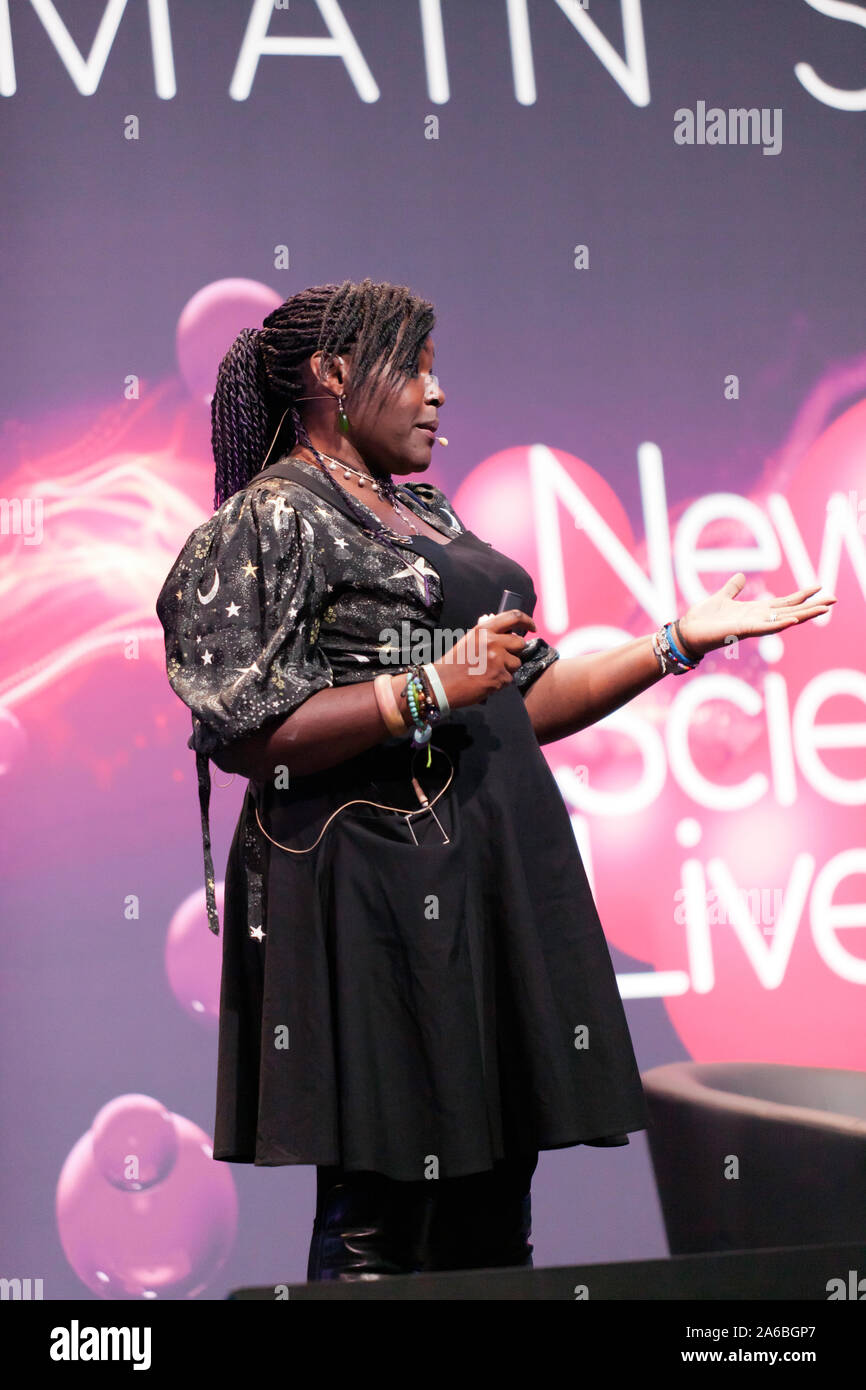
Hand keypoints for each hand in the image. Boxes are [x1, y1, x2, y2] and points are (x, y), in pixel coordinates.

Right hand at [432, 610, 536, 709]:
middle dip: (514, 652)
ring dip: (507, 669)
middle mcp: (492, 642)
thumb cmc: (453, 663)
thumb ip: (485, 632)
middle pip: (519, 643)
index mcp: (483, 630)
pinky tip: (486, 682)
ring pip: (516, 663)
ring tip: (488, 672)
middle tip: (501, 660)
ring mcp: (497, 659)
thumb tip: (495, 619)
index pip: (513, 617)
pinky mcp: (500, 677)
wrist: (442, 684)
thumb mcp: (468, 640)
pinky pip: (509, 679)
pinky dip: (500, 682)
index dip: (527, 621)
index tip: (532, 627)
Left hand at [677, 573, 836, 656]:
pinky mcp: (742, 631)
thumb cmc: (703, 618)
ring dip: (804, 614)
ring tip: (824, 609)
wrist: (687, 632)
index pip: (784, 602)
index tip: (820, 587)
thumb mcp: (721, 597)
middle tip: (834, 599)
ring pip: (784, 619)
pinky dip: (780, 623)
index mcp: (755, 611)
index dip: (802, 596)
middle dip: (812, 606)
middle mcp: (758, 619)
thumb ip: (733, 588)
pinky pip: (765, 627)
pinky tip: (795, 619)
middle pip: (791, 610)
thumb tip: (741, 576)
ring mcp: (752, 626)